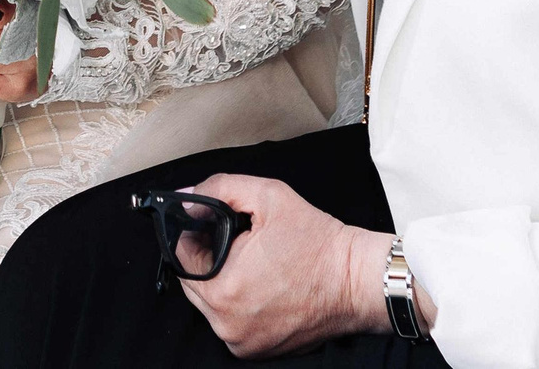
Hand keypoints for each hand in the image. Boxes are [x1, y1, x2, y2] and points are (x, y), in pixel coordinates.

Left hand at [173, 174, 427, 357]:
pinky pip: (231, 321)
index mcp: (222, 289)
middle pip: (193, 281)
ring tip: (254, 262)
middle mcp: (227, 323)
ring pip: (211, 303)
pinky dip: (239, 303)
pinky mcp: (256, 350)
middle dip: (208, 257)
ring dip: (222, 281)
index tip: (213, 224)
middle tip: (240, 242)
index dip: (194, 233)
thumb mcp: (267, 195)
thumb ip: (220, 189)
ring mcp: (242, 341)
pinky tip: (262, 284)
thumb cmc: (318, 243)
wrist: (357, 280)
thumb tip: (186, 196)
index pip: (182, 256)